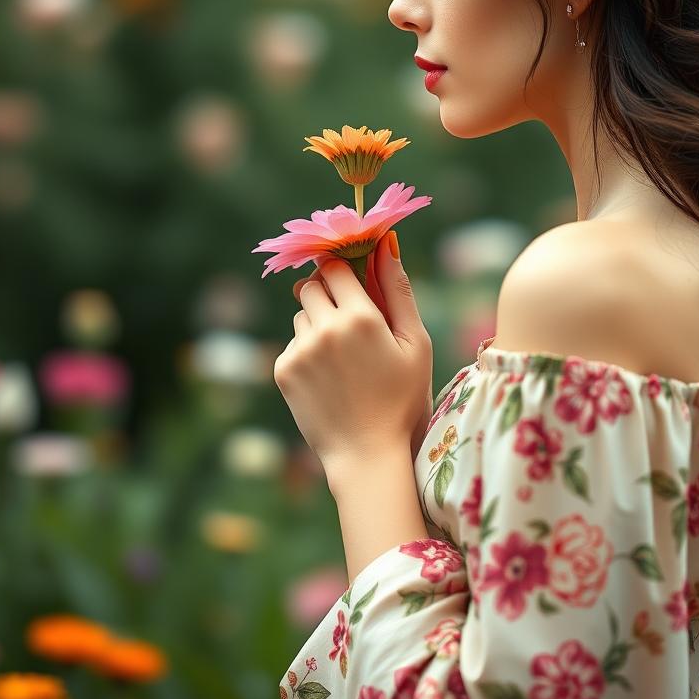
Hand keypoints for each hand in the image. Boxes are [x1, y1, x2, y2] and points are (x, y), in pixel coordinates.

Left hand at [277, 233, 432, 483]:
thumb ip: (399, 291)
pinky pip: (293, 342)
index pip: (335, 268)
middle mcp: (324, 328)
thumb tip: (387, 244)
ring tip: (343, 357)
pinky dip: (308, 351)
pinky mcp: (284, 370)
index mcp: (360, 317)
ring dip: (317, 322)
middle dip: (328, 295)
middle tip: (350, 322)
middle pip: (312, 286)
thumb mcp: (415, 344)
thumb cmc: (402, 398)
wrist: (367, 454)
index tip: (354, 285)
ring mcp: (300, 350)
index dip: (344, 273)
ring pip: (301, 314)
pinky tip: (329, 377)